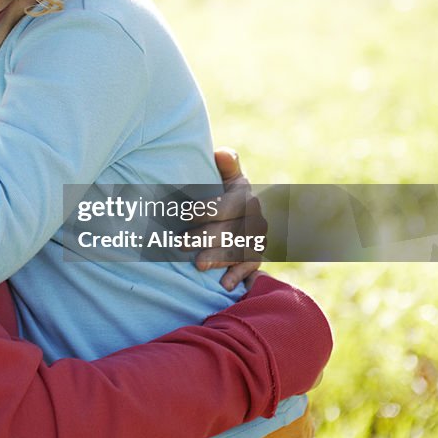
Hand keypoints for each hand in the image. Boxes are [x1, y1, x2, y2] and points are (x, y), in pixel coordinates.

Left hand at [189, 147, 267, 290]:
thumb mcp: (228, 177)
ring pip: (240, 250)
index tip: (182, 214)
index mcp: (245, 197)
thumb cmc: (226, 193)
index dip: (204, 210)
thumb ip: (226, 164)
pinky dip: (239, 276)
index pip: (225, 205)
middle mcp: (256, 219)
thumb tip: (220, 153)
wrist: (244, 216)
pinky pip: (252, 268)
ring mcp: (258, 240)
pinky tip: (225, 284)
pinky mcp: (257, 257)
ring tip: (198, 265)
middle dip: (205, 238)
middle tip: (180, 243)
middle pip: (231, 231)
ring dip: (220, 258)